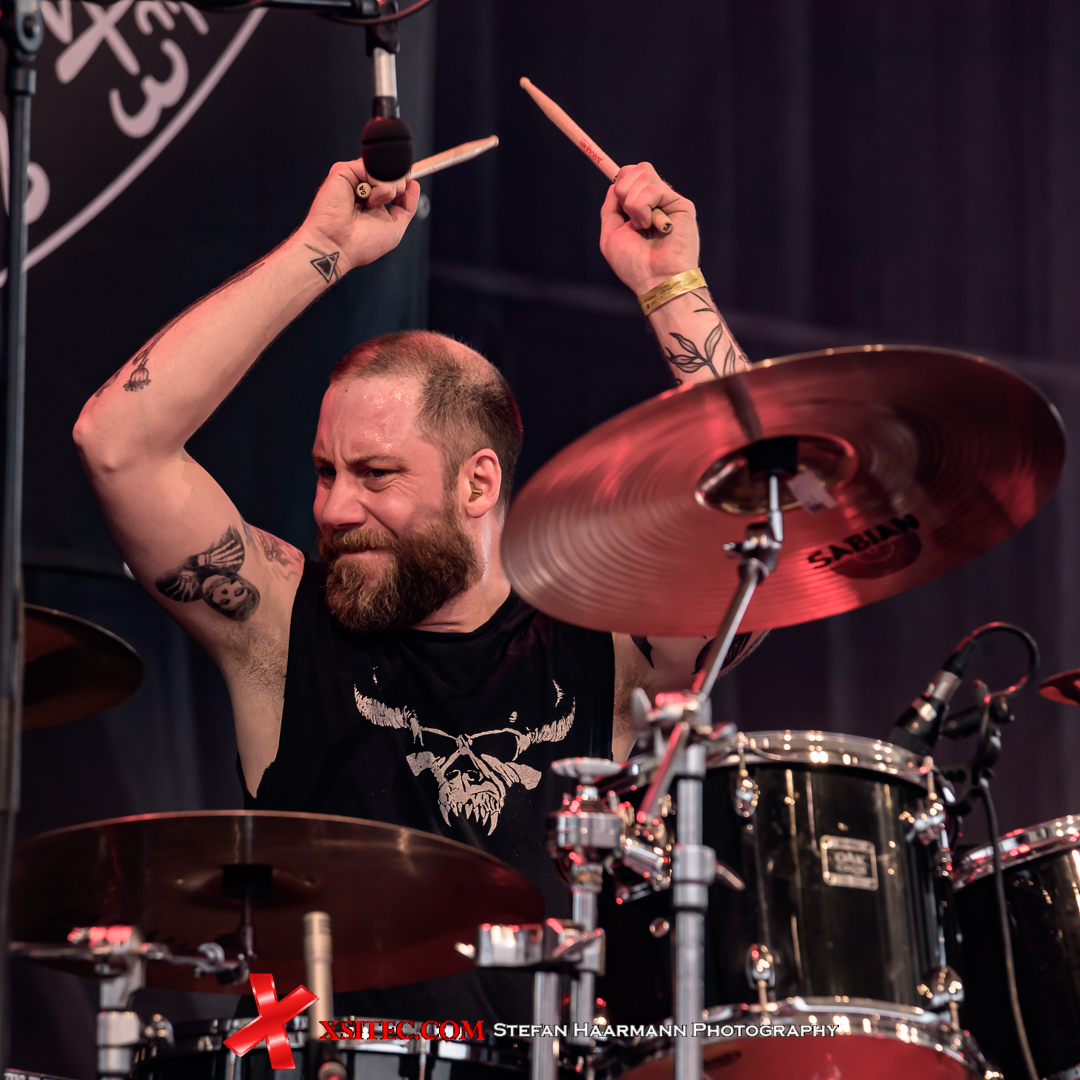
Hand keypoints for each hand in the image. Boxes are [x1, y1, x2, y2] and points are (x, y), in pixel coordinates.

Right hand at [298, 156, 419, 275]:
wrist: (339, 247)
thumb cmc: (362, 243)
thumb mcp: (394, 227)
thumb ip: (406, 206)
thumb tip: (414, 184)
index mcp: (372, 196)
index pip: (395, 179)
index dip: (404, 183)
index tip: (403, 194)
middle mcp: (362, 184)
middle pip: (394, 170)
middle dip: (397, 189)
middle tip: (379, 206)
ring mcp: (353, 176)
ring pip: (386, 168)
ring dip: (387, 190)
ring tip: (370, 204)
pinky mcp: (344, 170)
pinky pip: (374, 167)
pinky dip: (378, 187)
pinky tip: (365, 199)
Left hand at [599, 163, 699, 295]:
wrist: (655, 281)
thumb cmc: (634, 265)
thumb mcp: (611, 234)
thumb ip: (611, 208)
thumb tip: (614, 184)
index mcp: (641, 207)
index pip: (630, 175)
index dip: (620, 179)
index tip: (617, 199)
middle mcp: (656, 202)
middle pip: (636, 169)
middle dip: (623, 190)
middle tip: (630, 218)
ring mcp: (669, 201)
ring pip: (643, 173)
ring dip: (633, 203)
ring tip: (642, 226)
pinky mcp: (681, 204)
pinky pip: (653, 188)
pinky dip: (643, 208)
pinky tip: (652, 226)